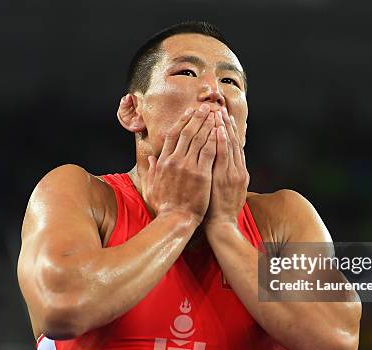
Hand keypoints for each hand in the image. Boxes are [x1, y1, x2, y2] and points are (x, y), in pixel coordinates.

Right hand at [143, 104, 217, 223]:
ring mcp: (188, 166)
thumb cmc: (164, 206)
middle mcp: (174, 160)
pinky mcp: (201, 174)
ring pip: (199, 139)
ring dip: (208, 124)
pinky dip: (215, 139)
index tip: (190, 112)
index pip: (173, 135)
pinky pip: (209, 152)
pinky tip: (221, 130)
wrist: (175, 220)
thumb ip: (150, 170)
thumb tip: (150, 159)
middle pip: (187, 132)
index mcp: (163, 162)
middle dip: (198, 117)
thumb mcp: (151, 186)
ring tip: (215, 114)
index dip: (182, 121)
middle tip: (206, 107)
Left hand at [205, 107, 248, 229]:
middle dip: (226, 125)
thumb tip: (219, 165)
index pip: (233, 147)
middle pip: (232, 142)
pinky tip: (218, 129)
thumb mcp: (226, 192)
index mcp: (238, 173)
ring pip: (229, 145)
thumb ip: (224, 176)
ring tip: (219, 112)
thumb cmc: (218, 211)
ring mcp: (232, 173)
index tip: (224, 118)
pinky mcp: (225, 178)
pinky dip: (221, 141)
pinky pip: (223, 156)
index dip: (229, 131)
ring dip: (224, 127)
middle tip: (221, 108)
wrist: (221, 226)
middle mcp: (237, 170)